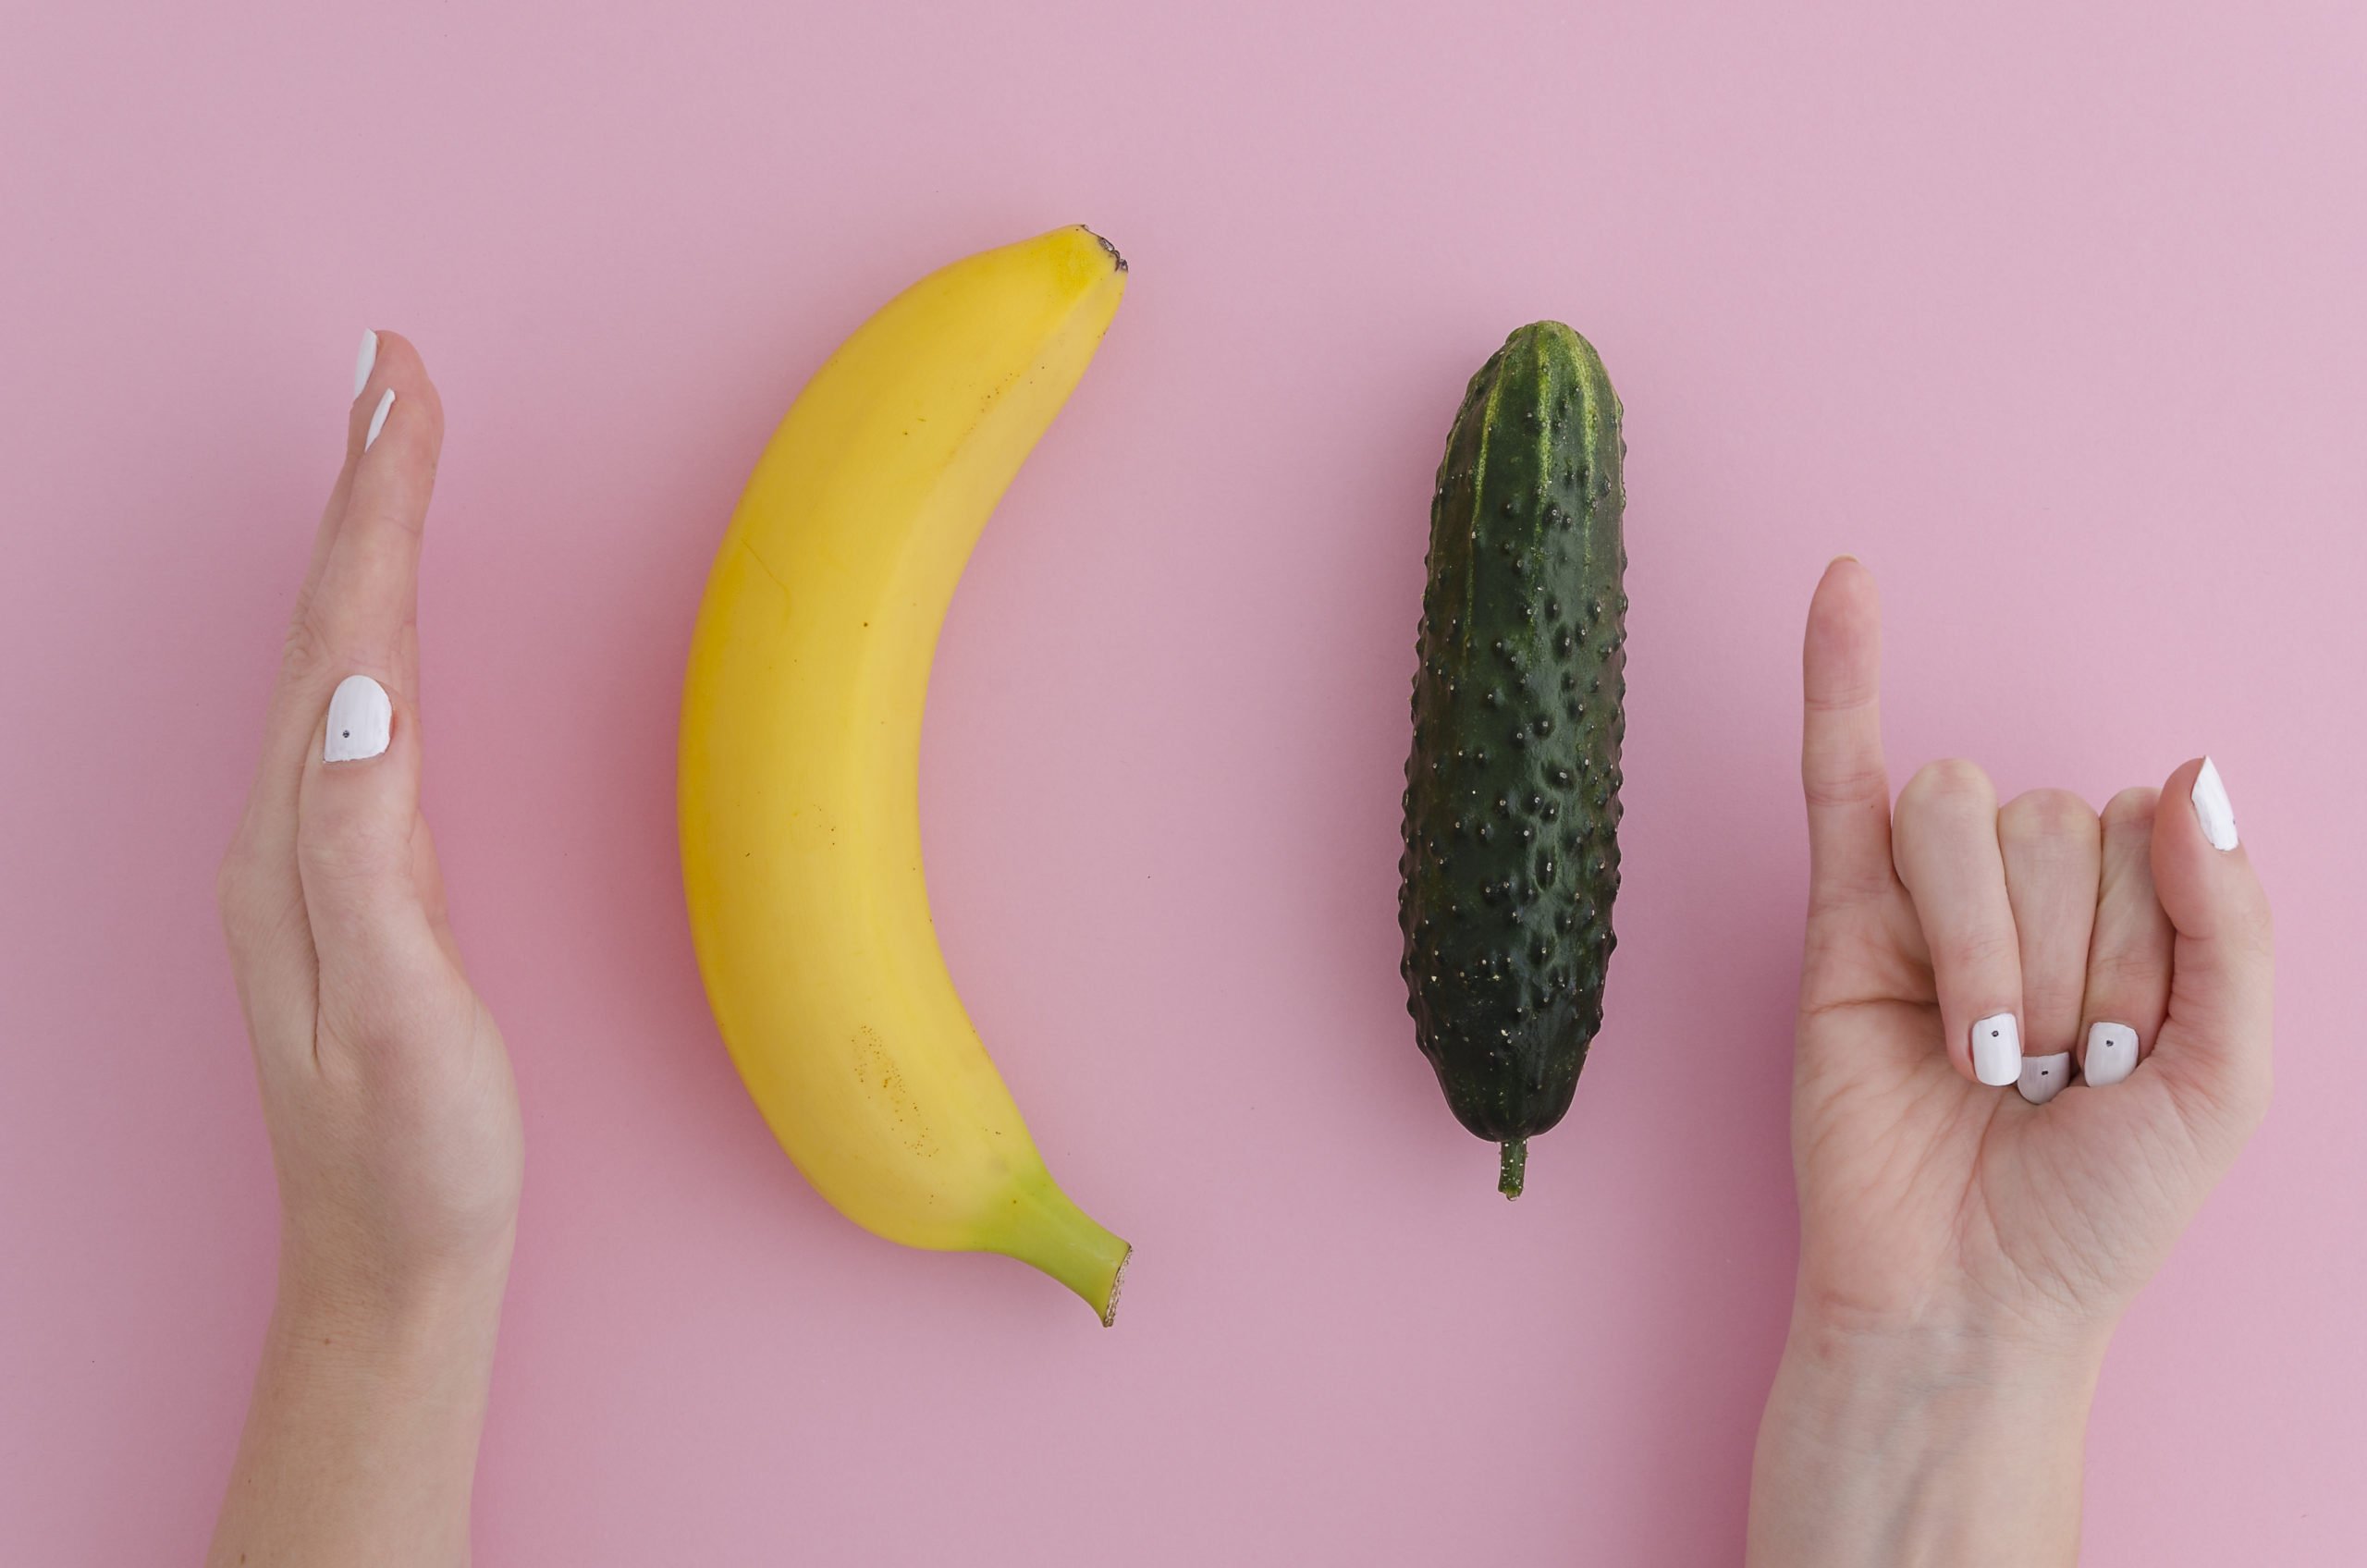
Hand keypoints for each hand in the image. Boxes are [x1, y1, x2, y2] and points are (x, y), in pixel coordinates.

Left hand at [210, 332, 519, 1566]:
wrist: (391, 1263)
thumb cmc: (414, 1154)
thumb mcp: (400, 1014)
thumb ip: (369, 854)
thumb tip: (368, 695)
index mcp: (298, 844)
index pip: (343, 638)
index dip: (373, 505)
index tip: (398, 385)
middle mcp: (286, 829)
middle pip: (326, 622)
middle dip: (361, 484)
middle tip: (391, 368)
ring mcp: (315, 852)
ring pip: (341, 654)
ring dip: (366, 536)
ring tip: (393, 440)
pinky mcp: (355, 875)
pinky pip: (364, 708)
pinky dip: (382, 619)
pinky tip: (393, 608)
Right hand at [1747, 558, 2272, 1565]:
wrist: (1969, 1298)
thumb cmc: (2098, 1209)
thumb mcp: (2229, 1073)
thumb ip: (2230, 921)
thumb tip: (2189, 770)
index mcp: (2138, 916)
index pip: (2152, 829)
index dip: (2152, 942)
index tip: (2131, 1061)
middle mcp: (2033, 892)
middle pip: (2057, 818)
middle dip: (2068, 960)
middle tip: (2051, 1074)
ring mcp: (1926, 897)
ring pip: (1961, 811)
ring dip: (1985, 945)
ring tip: (1981, 1056)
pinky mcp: (1835, 918)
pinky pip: (1835, 768)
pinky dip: (1836, 674)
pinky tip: (1845, 586)